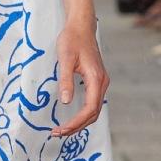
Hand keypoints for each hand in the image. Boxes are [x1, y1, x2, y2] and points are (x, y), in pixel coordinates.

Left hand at [53, 17, 108, 137]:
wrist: (81, 26)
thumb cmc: (72, 39)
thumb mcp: (65, 59)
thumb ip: (66, 80)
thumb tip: (65, 102)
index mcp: (96, 78)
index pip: (90, 108)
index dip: (77, 122)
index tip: (62, 129)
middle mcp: (102, 82)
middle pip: (94, 113)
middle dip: (77, 126)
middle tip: (58, 133)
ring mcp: (100, 82)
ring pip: (94, 109)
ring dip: (80, 121)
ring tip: (63, 128)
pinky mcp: (96, 80)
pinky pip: (92, 102)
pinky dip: (83, 113)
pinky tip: (72, 116)